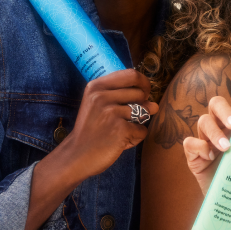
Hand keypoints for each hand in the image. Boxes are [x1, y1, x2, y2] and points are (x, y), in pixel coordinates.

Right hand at [52, 68, 154, 183]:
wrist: (76, 155)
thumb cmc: (90, 130)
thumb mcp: (98, 106)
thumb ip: (124, 100)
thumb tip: (154, 105)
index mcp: (96, 86)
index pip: (131, 74)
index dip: (143, 83)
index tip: (144, 93)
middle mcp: (102, 96)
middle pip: (140, 93)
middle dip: (142, 106)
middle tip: (129, 118)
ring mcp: (112, 112)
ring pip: (144, 112)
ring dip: (138, 124)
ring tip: (121, 131)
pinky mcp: (120, 129)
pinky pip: (142, 130)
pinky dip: (135, 138)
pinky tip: (120, 142)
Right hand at [181, 73, 230, 229]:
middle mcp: (222, 133)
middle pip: (216, 106)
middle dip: (225, 110)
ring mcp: (207, 144)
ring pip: (203, 122)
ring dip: (214, 131)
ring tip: (226, 147)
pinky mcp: (194, 158)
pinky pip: (190, 144)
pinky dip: (199, 146)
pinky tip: (209, 156)